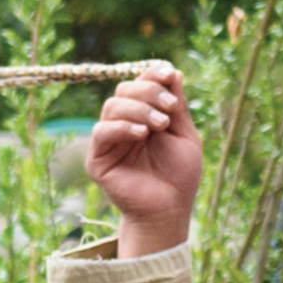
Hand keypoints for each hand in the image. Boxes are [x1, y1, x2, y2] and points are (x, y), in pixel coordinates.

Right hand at [86, 63, 201, 257]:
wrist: (169, 210)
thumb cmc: (179, 176)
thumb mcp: (185, 135)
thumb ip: (177, 106)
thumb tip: (172, 71)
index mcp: (144, 116)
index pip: (141, 84)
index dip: (152, 75)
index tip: (169, 75)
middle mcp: (124, 125)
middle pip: (125, 90)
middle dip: (149, 93)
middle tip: (170, 109)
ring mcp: (109, 141)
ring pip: (112, 106)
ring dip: (139, 109)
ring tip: (160, 125)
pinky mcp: (97, 159)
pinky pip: (101, 131)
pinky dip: (122, 126)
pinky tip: (141, 133)